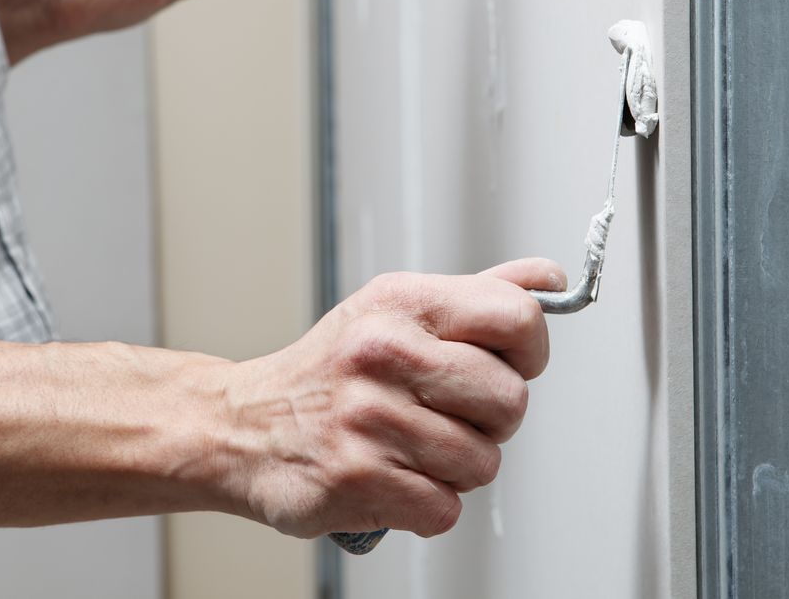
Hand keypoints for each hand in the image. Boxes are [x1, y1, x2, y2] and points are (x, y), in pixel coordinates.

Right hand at [206, 259, 565, 538]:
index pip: (517, 317)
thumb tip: (548, 279)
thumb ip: (476, 296)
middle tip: (451, 416)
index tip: (511, 364)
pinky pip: (445, 508)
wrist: (239, 428)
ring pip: (482, 463)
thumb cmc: (330, 372)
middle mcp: (383, 355)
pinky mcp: (357, 481)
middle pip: (511, 400)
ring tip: (413, 449)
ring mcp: (368, 420)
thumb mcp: (393, 312)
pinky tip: (393, 480)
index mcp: (401, 304)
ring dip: (457, 468)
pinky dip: (427, 505)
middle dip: (492, 421)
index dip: (530, 351)